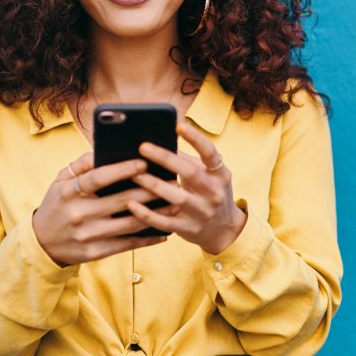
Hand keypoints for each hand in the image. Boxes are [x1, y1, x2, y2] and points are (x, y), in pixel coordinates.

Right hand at [32, 151, 167, 266]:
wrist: (42, 244)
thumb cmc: (58, 204)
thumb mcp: (60, 181)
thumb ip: (82, 164)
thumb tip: (105, 149)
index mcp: (69, 192)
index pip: (98, 178)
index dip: (121, 170)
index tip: (144, 162)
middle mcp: (79, 214)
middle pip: (121, 201)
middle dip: (149, 190)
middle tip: (172, 181)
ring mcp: (88, 235)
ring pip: (129, 224)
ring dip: (155, 214)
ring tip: (175, 203)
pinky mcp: (96, 252)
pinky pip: (127, 244)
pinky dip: (148, 238)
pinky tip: (164, 230)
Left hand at [127, 120, 246, 254]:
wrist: (224, 230)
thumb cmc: (210, 193)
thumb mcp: (209, 175)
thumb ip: (188, 160)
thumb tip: (160, 141)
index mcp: (219, 174)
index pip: (210, 153)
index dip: (195, 138)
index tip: (178, 125)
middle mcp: (213, 192)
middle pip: (189, 172)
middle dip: (164, 158)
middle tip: (142, 147)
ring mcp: (201, 212)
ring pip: (175, 197)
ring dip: (152, 184)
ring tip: (133, 174)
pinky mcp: (188, 229)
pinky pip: (164, 222)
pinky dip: (147, 214)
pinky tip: (131, 204)